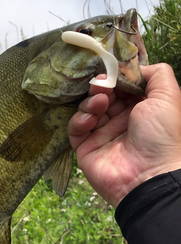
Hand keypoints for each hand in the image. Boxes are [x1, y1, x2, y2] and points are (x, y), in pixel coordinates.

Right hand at [68, 63, 180, 206]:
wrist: (149, 175)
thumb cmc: (161, 135)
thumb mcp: (168, 96)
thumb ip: (156, 74)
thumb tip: (133, 68)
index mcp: (140, 109)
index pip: (122, 86)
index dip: (116, 77)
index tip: (112, 70)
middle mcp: (121, 120)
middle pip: (103, 95)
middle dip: (101, 86)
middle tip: (102, 84)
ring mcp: (102, 134)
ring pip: (88, 109)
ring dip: (91, 101)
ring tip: (100, 103)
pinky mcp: (85, 148)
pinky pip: (75, 129)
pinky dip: (79, 120)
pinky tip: (89, 119)